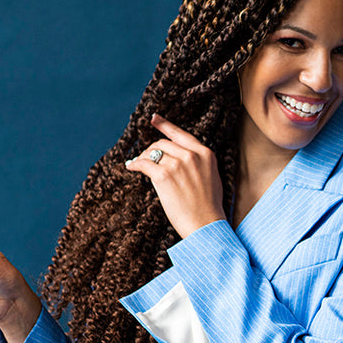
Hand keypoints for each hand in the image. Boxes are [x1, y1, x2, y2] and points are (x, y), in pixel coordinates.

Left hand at [125, 114, 225, 237]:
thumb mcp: (211, 176)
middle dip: (151, 150)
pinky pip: (143, 164)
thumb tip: (176, 156)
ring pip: (152, 153)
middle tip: (144, 158)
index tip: (154, 118)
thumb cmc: (208, 206)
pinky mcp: (164, 176)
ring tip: (137, 164)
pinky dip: (135, 165)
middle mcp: (192, 155)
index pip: (181, 134)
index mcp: (205, 153)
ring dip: (142, 158)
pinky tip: (131, 167)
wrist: (206, 224)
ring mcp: (178, 164)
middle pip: (163, 143)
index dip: (165, 125)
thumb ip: (198, 162)